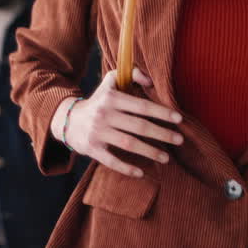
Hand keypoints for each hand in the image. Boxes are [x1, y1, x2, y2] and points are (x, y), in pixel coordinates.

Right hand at [53, 68, 183, 177]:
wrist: (68, 120)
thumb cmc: (98, 102)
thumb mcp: (109, 83)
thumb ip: (130, 75)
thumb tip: (151, 81)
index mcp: (111, 99)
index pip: (141, 106)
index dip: (161, 112)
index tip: (179, 119)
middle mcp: (104, 115)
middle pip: (138, 126)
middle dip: (162, 133)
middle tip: (180, 140)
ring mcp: (98, 133)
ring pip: (129, 144)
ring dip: (150, 152)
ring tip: (167, 157)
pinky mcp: (92, 148)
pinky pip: (112, 160)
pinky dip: (126, 168)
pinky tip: (141, 173)